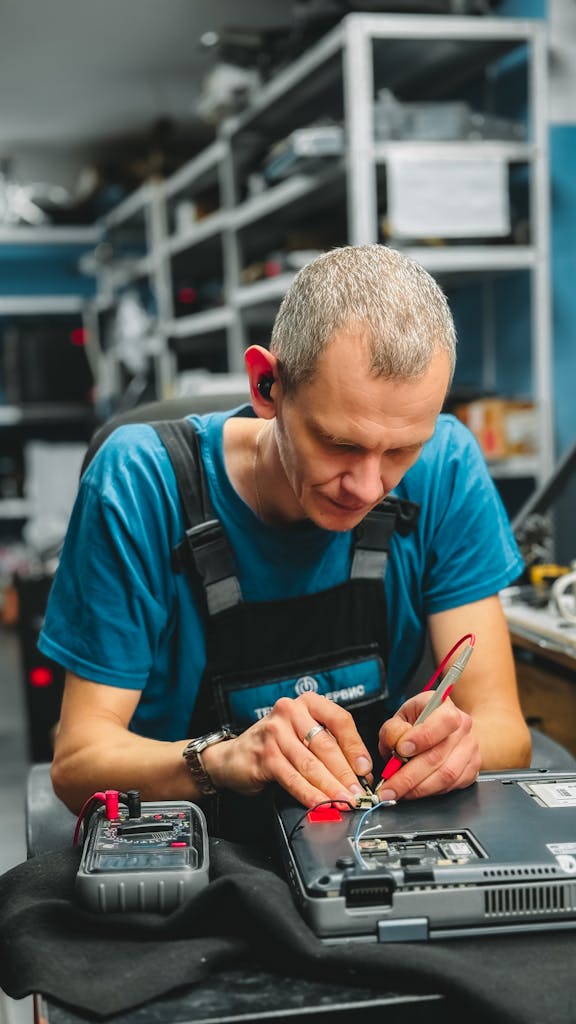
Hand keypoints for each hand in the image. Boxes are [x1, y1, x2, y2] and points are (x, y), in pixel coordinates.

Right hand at [201, 692, 372, 807]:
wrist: (232, 757)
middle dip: (345, 773)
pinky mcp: (265, 755)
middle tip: (358, 792)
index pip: (340, 720)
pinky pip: (293, 778)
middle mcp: (290, 712)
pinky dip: (309, 794)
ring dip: (330, 787)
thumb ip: (328, 745)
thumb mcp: (303, 734)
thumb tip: (359, 771)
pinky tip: (320, 803)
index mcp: (307, 703)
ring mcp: (275, 733)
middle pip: (326, 745)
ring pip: (311, 764)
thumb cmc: (274, 745)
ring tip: (344, 801)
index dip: (355, 746)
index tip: (365, 768)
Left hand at [376, 691, 480, 800]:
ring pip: (446, 775)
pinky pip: (451, 787)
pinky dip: (429, 792)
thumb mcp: (401, 717)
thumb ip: (393, 729)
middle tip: (389, 787)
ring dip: (417, 789)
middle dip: (409, 776)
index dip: (422, 737)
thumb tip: (396, 744)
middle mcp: (462, 726)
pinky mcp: (472, 769)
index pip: (443, 721)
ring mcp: (470, 748)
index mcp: (445, 706)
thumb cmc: (419, 723)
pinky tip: (413, 792)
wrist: (445, 729)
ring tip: (397, 792)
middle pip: (439, 755)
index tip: (401, 750)